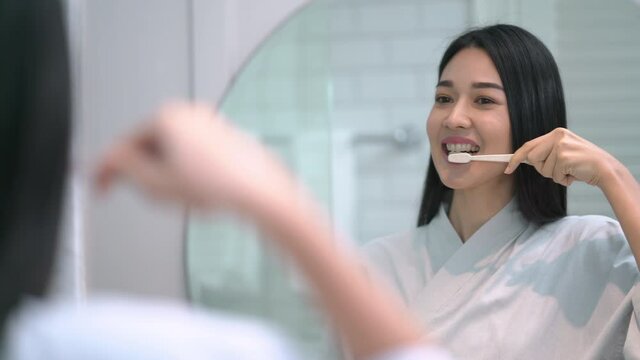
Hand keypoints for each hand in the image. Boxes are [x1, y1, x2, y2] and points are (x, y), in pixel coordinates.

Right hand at [95, 102, 295, 211]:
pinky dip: (187, 170)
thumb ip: (124, 169)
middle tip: (149, 197)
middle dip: (144, 172)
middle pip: (149, 146)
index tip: (100, 186)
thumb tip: (110, 160)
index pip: (125, 144)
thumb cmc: (216, 185)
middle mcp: (188, 112)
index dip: (108, 170)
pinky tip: (201, 189)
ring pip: (172, 151)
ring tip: (184, 195)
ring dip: (167, 173)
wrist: (260, 191)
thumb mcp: (156, 184)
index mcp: (166, 117)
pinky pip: (193, 153)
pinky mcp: (224, 135)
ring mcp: (209, 122)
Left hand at [505, 128, 618, 187]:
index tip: (507, 169)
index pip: (528, 145)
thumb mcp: (562, 153)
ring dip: (555, 175)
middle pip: (532, 158)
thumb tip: (523, 159)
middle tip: (560, 170)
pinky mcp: (565, 156)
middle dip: (543, 169)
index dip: (516, 158)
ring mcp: (561, 145)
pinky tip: (574, 174)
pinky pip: (554, 175)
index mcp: (556, 133)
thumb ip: (546, 153)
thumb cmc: (582, 164)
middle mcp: (557, 135)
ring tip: (570, 171)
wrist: (605, 169)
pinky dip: (563, 180)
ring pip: (542, 169)